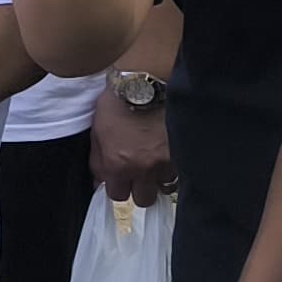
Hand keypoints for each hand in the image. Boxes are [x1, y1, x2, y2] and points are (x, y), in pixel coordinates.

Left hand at [89, 88, 173, 207]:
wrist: (146, 82)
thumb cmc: (116, 103)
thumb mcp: (97, 132)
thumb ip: (98, 161)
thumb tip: (99, 182)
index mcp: (118, 164)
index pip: (118, 196)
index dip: (118, 187)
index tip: (120, 178)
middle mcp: (144, 169)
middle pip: (144, 200)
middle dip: (139, 189)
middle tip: (138, 173)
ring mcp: (168, 162)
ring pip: (165, 186)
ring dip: (159, 177)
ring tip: (155, 160)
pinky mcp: (184, 152)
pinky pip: (181, 170)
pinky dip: (175, 166)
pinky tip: (168, 152)